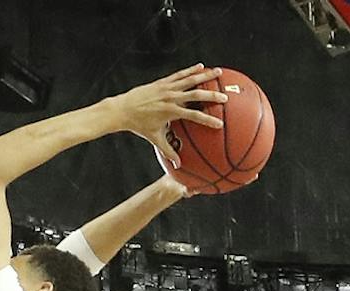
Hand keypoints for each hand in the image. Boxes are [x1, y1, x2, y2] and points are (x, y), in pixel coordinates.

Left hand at [105, 65, 225, 148]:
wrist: (123, 108)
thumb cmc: (139, 126)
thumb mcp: (155, 139)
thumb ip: (168, 151)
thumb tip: (178, 165)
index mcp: (171, 112)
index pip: (193, 116)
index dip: (207, 120)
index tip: (219, 124)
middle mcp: (170, 98)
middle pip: (195, 95)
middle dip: (212, 95)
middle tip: (225, 97)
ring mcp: (167, 88)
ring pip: (190, 79)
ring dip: (205, 75)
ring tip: (219, 72)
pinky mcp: (163, 82)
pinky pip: (179, 74)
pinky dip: (190, 70)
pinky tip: (201, 66)